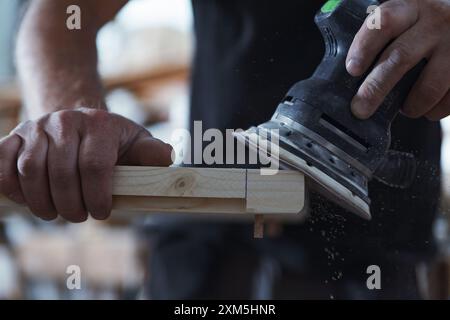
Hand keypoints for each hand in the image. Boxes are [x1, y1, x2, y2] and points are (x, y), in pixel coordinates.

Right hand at [0, 108, 172, 221]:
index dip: (97, 197)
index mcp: (100, 124)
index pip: (95, 166)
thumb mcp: (138, 144)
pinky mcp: (14, 137)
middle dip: (70, 205)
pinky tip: (28, 200)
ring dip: (41, 201)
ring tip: (55, 213)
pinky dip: (11, 187)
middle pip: (61, 172)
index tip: (100, 213)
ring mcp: (37, 127)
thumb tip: (166, 157)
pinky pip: (2, 164)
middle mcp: (66, 121)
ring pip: (30, 170)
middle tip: (78, 216)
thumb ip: (153, 153)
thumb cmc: (112, 141)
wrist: (78, 123)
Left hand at [347, 0, 449, 120]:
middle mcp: (435, 23)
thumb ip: (382, 35)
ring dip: (411, 105)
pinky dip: (434, 110)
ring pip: (428, 85)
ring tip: (405, 109)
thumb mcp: (405, 17)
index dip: (364, 47)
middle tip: (360, 108)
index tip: (352, 69)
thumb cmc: (426, 25)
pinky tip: (428, 108)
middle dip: (375, 88)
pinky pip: (449, 98)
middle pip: (400, 58)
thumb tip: (350, 72)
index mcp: (410, 8)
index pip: (384, 22)